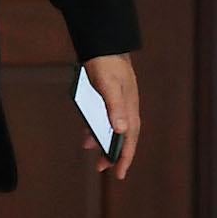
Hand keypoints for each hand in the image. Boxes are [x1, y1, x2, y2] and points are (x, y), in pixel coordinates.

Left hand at [79, 53, 140, 180]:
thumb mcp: (109, 85)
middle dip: (114, 154)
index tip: (120, 174)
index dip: (125, 157)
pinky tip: (87, 134)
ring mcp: (118, 104)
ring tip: (92, 152)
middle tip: (102, 168)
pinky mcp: (109, 99)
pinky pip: (105, 120)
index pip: (129, 139)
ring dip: (103, 142)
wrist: (104, 44)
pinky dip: (96, 129)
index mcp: (129, 109)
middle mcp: (126, 109)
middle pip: (123, 138)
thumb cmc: (107, 64)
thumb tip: (121, 131)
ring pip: (113, 130)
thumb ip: (115, 107)